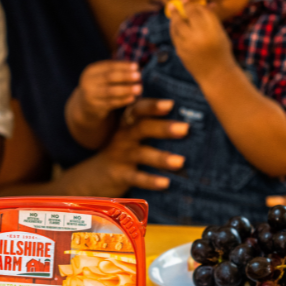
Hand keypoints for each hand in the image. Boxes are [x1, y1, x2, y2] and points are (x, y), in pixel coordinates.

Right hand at [59, 98, 189, 195]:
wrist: (96, 175)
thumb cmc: (125, 149)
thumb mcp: (133, 134)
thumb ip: (152, 124)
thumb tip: (190, 119)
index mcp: (129, 123)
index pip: (139, 110)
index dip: (153, 106)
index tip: (171, 103)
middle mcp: (124, 137)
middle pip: (142, 128)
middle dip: (163, 128)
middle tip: (185, 128)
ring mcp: (122, 156)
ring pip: (141, 154)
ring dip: (161, 158)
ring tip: (180, 161)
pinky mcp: (121, 175)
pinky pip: (137, 178)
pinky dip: (151, 180)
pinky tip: (166, 182)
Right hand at [72, 60, 141, 119]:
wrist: (84, 106)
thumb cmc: (99, 87)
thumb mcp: (102, 77)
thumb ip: (115, 71)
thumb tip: (136, 67)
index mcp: (90, 71)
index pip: (108, 66)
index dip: (123, 66)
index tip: (136, 66)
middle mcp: (88, 82)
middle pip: (109, 77)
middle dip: (125, 76)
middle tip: (139, 76)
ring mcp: (90, 95)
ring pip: (111, 91)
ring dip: (126, 89)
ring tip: (139, 88)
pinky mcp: (95, 107)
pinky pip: (111, 103)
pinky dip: (123, 100)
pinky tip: (132, 98)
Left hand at [166, 0, 233, 78]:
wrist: (216, 74)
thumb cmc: (220, 51)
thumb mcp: (220, 33)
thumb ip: (211, 19)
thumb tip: (205, 3)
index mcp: (213, 29)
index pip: (200, 10)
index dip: (193, 4)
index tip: (190, 0)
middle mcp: (200, 34)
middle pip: (188, 14)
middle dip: (183, 6)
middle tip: (180, 1)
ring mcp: (188, 43)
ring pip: (177, 24)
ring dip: (174, 15)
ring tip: (173, 9)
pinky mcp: (180, 51)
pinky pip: (174, 35)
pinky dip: (173, 28)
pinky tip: (173, 24)